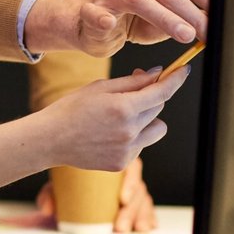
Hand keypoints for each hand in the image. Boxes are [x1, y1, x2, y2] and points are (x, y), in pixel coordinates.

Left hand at [31, 157, 153, 231]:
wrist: (69, 179)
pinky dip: (149, 219)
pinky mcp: (136, 202)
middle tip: (120, 227)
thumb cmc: (69, 177)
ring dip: (142, 217)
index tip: (122, 199)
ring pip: (144, 201)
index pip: (131, 167)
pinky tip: (148, 228)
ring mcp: (133, 188)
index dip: (130, 182)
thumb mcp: (58, 182)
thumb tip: (47, 209)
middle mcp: (126, 174)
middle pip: (139, 189)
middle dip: (132, 210)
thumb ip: (50, 193)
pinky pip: (147, 209)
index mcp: (113, 161)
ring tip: (136, 231)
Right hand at [39, 65, 188, 171]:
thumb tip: (156, 74)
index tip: (183, 71)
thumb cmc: (71, 109)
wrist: (50, 139)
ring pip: (157, 129)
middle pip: (158, 108)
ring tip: (122, 118)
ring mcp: (128, 149)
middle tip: (131, 93)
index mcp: (123, 108)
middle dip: (151, 97)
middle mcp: (129, 131)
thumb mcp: (99, 88)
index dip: (175, 80)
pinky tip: (110, 134)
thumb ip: (131, 81)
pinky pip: (142, 144)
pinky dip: (133, 136)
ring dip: (148, 120)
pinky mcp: (123, 162)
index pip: (161, 92)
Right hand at [74, 0, 208, 56]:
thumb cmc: (133, 18)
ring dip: (166, 19)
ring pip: (140, 0)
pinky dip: (102, 18)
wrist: (93, 25)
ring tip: (185, 35)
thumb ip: (185, 15)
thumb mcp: (164, 14)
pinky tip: (109, 23)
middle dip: (191, 14)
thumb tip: (213, 23)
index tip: (220, 18)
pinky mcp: (91, 9)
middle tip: (206, 32)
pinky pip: (96, 13)